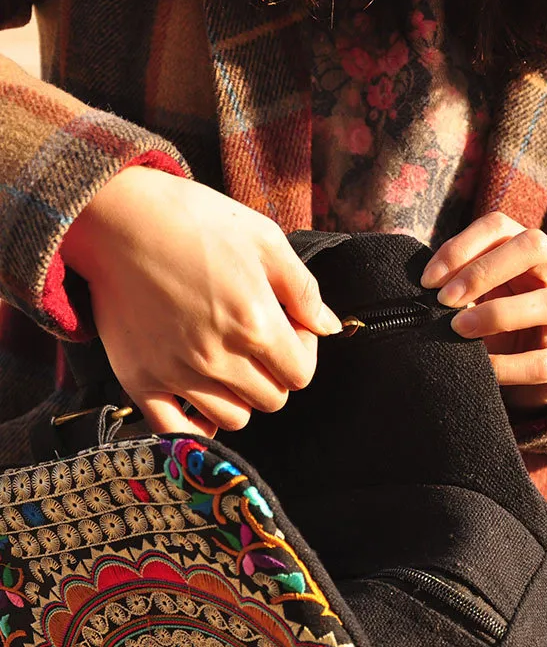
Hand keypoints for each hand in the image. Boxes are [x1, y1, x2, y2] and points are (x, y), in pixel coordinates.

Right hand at [61, 166, 340, 435]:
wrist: (115, 216)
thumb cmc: (194, 219)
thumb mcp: (265, 239)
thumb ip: (304, 290)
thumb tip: (330, 326)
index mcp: (255, 324)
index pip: (301, 374)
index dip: (304, 353)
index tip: (290, 329)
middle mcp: (218, 358)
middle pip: (271, 399)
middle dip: (275, 373)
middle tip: (259, 342)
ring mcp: (176, 373)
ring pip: (233, 418)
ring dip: (242, 397)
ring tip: (230, 363)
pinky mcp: (139, 379)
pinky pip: (175, 431)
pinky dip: (195, 425)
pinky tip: (200, 400)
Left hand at [421, 212, 546, 409]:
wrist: (541, 364)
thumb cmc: (501, 319)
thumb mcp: (482, 293)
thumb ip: (457, 284)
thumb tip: (417, 287)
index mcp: (531, 249)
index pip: (498, 226)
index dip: (460, 246)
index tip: (427, 280)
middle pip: (533, 246)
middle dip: (481, 271)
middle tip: (444, 300)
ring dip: (498, 313)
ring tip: (458, 329)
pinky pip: (545, 361)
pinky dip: (508, 366)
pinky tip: (482, 368)